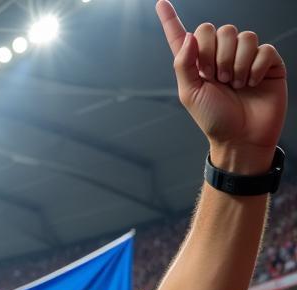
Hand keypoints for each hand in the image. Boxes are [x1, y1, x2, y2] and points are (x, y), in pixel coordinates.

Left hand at [157, 1, 286, 172]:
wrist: (241, 138)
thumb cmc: (214, 120)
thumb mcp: (190, 95)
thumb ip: (184, 64)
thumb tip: (191, 35)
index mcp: (198, 65)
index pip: (183, 37)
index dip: (171, 20)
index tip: (160, 3)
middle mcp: (221, 56)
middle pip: (217, 30)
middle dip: (215, 56)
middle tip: (218, 80)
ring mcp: (245, 57)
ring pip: (242, 36)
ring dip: (235, 63)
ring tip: (235, 84)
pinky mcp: (267, 61)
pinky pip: (262, 48)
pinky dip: (255, 67)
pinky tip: (252, 83)